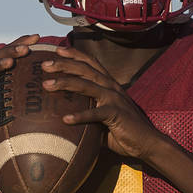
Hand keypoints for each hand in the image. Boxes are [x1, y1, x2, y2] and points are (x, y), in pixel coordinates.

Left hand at [40, 47, 166, 160]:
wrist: (147, 142)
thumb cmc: (124, 131)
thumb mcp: (104, 116)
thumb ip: (88, 111)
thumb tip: (64, 118)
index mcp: (110, 85)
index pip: (91, 64)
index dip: (75, 54)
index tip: (57, 50)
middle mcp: (112, 87)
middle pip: (85, 70)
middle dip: (64, 64)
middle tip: (44, 64)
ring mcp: (115, 99)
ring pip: (87, 85)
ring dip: (66, 83)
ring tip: (47, 84)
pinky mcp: (117, 114)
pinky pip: (95, 114)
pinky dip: (80, 116)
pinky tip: (65, 120)